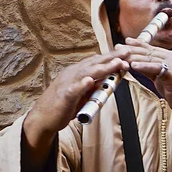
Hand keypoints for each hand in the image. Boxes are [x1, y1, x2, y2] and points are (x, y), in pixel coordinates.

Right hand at [23, 52, 129, 167]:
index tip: (127, 52)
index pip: (97, 62)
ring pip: (87, 72)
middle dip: (112, 57)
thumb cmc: (63, 106)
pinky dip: (82, 84)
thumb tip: (107, 81)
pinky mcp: (63, 96)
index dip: (112, 57)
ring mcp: (67, 83)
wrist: (42, 119)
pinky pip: (73, 89)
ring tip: (117, 63)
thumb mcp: (82, 94)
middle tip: (128, 52)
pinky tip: (90, 80)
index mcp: (78, 72)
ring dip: (103, 67)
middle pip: (95, 63)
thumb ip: (93, 87)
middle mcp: (73, 74)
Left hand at [116, 39, 171, 116]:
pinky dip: (143, 66)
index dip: (139, 45)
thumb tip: (136, 64)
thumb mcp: (162, 79)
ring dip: (134, 57)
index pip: (152, 49)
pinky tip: (133, 65)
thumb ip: (151, 71)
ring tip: (121, 55)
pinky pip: (156, 68)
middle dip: (132, 50)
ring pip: (151, 58)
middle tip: (118, 48)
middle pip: (150, 52)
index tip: (126, 42)